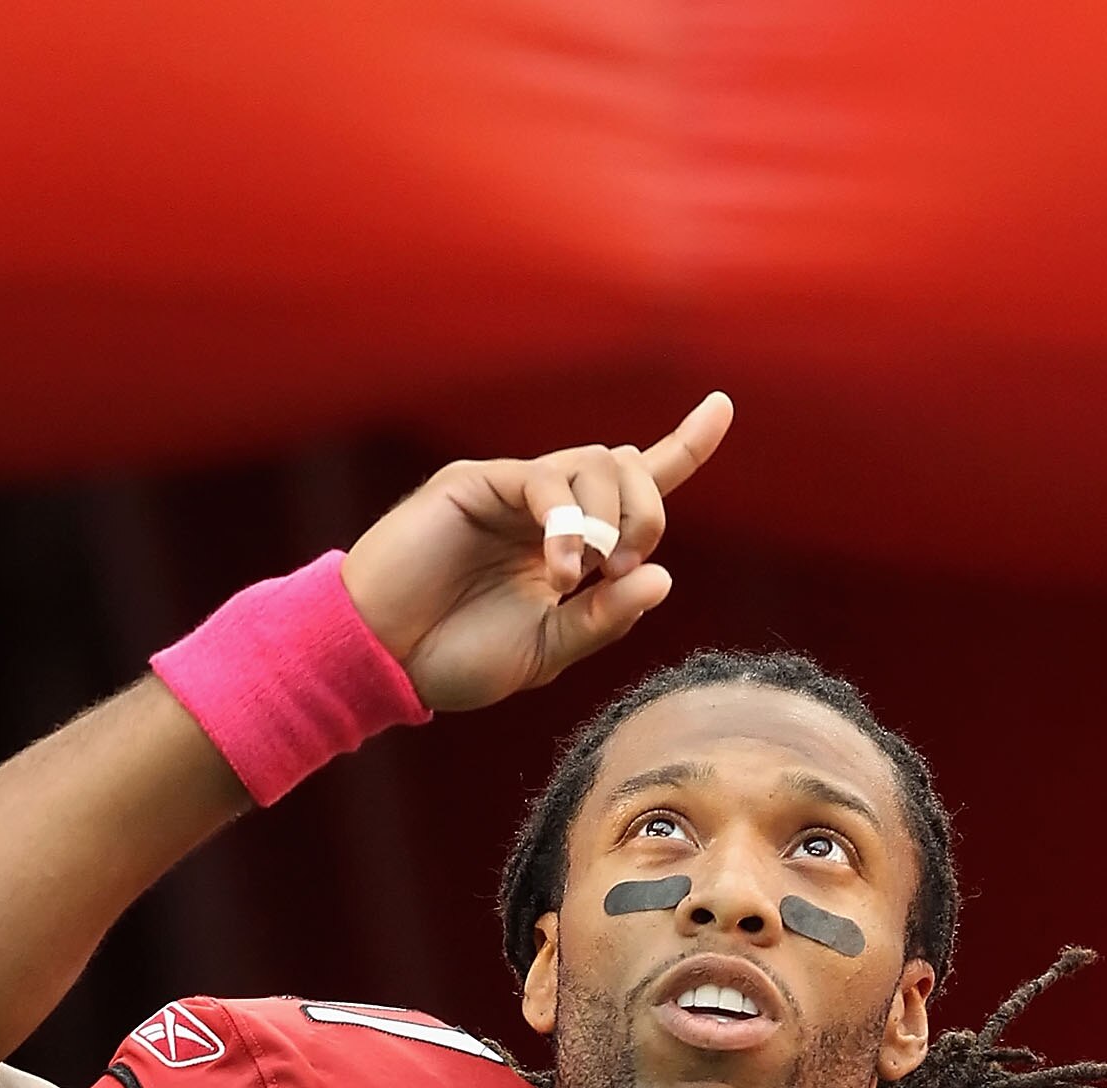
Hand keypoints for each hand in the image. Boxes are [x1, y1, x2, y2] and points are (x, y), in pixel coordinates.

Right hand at [340, 393, 733, 711]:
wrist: (383, 660)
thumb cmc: (455, 660)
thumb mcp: (547, 652)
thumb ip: (604, 618)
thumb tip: (662, 576)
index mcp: (569, 547)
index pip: (635, 487)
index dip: (683, 447)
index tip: (723, 407)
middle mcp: (545, 509)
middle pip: (625, 467)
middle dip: (646, 510)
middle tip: (622, 567)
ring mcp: (511, 491)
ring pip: (593, 462)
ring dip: (608, 517)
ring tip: (582, 576)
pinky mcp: (475, 482)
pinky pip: (543, 479)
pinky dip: (565, 520)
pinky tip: (557, 568)